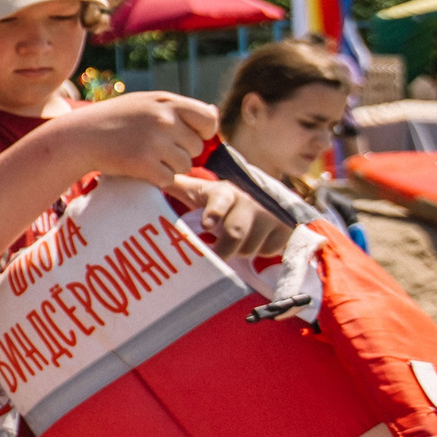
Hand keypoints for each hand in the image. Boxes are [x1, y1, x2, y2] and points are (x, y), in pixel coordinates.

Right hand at [36, 91, 213, 186]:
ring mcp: (155, 141)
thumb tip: (214, 114)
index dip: (202, 133)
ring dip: (169, 166)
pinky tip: (138, 167)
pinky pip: (168, 179)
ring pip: (185, 165)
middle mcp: (164, 119)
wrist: (80, 136)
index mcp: (167, 101)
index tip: (185, 137)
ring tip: (145, 156)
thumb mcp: (146, 103)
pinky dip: (156, 178)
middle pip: (196, 147)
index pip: (208, 120)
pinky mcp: (144, 163)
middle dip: (180, 152)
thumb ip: (177, 109)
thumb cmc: (115, 119)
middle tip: (155, 148)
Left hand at [168, 176, 296, 260]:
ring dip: (241, 251)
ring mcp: (269, 214)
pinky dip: (260, 251)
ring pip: (251, 246)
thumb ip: (176, 185)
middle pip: (235, 233)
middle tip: (215, 257)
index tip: (206, 224)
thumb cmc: (219, 199)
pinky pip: (271, 249)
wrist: (261, 197)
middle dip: (224, 250)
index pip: (219, 201)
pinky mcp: (286, 226)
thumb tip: (150, 179)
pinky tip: (255, 241)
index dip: (214, 212)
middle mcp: (248, 201)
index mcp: (224, 192)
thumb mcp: (198, 191)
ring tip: (235, 243)